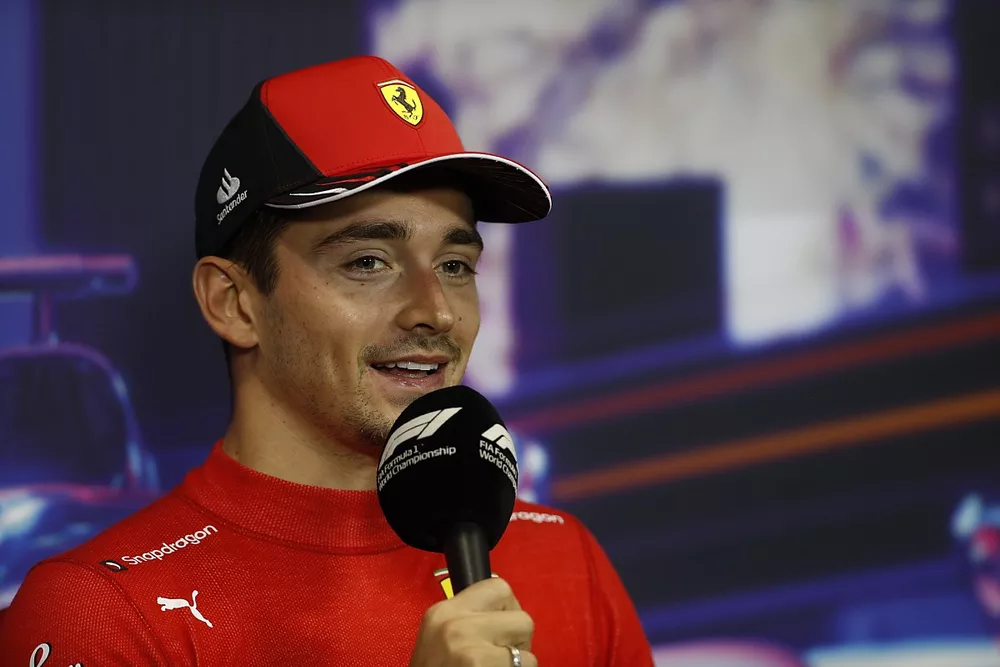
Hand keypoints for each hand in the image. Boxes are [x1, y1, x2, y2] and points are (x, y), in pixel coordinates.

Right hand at [408, 577, 537, 665]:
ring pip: (528, 651)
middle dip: (518, 641)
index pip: (498, 587)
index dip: (508, 609)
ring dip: (519, 665)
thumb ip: (470, 621)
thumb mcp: (441, 639)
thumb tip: (506, 611)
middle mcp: (455, 625)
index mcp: (443, 612)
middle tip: (501, 658)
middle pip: (522, 618)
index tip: (501, 629)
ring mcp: (471, 650)